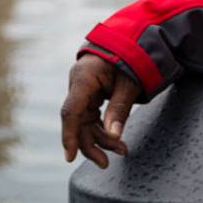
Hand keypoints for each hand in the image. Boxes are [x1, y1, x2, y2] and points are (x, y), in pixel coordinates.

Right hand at [61, 53, 141, 167]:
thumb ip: (120, 108)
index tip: (69, 158)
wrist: (132, 39)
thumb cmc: (131, 57)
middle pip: (78, 121)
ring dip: (99, 138)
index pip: (71, 111)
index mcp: (83, 78)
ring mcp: (82, 89)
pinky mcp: (90, 93)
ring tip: (120, 150)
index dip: (69, 136)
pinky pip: (91, 115)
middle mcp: (78, 84)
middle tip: (107, 162)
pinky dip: (102, 128)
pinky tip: (114, 139)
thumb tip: (113, 136)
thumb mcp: (130, 82)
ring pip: (85, 121)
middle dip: (91, 143)